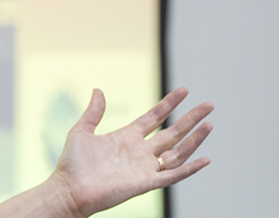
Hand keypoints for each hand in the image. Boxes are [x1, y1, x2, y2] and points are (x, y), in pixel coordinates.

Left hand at [52, 87, 213, 215]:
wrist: (69, 190)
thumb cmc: (72, 165)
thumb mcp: (82, 131)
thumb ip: (93, 112)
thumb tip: (98, 90)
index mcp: (126, 137)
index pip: (154, 117)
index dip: (169, 104)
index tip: (184, 90)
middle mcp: (139, 152)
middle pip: (172, 132)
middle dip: (191, 118)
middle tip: (209, 105)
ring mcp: (144, 167)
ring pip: (177, 152)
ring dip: (194, 139)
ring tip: (209, 124)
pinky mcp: (146, 183)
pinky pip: (173, 175)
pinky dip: (190, 168)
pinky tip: (205, 159)